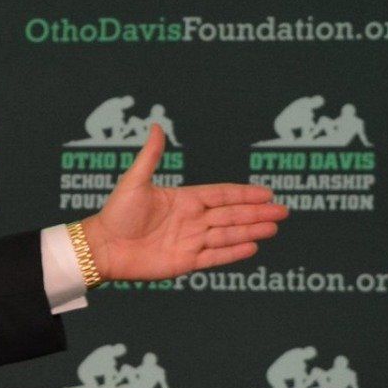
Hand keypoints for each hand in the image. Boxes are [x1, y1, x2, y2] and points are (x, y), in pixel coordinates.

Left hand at [81, 127, 288, 281]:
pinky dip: (233, 252)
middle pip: (232, 215)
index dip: (245, 194)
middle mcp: (191, 220)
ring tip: (274, 228)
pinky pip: (214, 256)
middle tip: (284, 211)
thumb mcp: (134, 181)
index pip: (222, 195)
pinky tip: (253, 247)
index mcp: (184, 199)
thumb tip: (155, 125)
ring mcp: (190, 241)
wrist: (103, 247)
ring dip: (252, 231)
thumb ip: (150, 156)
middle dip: (258, 213)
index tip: (267, 193)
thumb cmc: (116, 213)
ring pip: (228, 235)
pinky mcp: (185, 262)